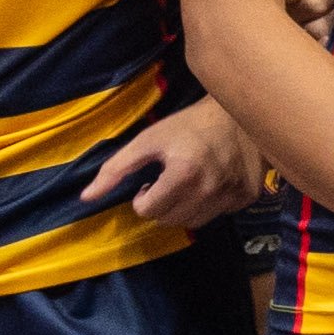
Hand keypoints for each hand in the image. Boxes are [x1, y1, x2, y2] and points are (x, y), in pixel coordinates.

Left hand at [87, 97, 259, 230]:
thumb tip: (86, 197)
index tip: (150, 181)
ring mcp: (231, 196)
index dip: (142, 197)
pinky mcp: (247, 197)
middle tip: (166, 183)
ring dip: (183, 209)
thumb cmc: (189, 124)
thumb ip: (116, 169)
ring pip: (193, 223)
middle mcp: (209, 190)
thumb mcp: (148, 140)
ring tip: (185, 185)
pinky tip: (209, 184)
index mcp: (183, 175)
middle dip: (161, 205)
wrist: (240, 112)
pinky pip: (218, 214)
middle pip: (169, 220)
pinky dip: (208, 205)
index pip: (148, 211)